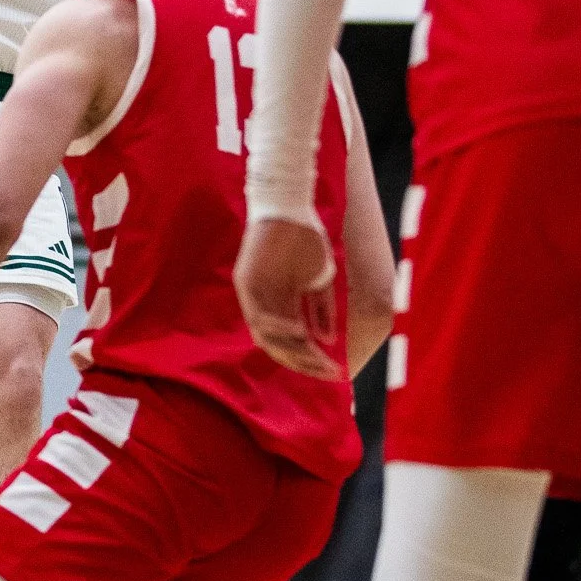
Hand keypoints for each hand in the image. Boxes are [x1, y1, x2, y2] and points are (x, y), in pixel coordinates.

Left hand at [233, 216, 342, 380]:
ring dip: (291, 350)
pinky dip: (277, 326)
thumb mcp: (321, 279)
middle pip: (280, 347)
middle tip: (327, 371)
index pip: (295, 344)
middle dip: (304, 362)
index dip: (314, 360)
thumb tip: (327, 341)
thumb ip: (322, 309)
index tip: (336, 373)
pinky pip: (256, 314)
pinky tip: (299, 331)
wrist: (292, 206)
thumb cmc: (306, 238)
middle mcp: (266, 304)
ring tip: (314, 355)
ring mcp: (253, 294)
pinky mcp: (245, 281)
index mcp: (283, 304)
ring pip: (266, 337)